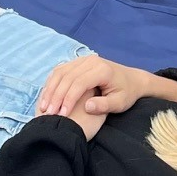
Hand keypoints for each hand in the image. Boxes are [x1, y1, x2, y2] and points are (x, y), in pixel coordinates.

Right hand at [37, 56, 155, 139]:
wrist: (132, 79)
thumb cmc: (127, 94)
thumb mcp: (120, 103)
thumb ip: (104, 105)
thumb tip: (87, 107)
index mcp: (102, 70)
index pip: (79, 83)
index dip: (68, 99)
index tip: (62, 115)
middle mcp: (91, 61)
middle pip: (67, 77)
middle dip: (56, 96)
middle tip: (48, 114)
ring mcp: (83, 59)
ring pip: (61, 72)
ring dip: (51, 89)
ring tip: (44, 107)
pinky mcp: (78, 61)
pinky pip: (61, 69)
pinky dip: (52, 82)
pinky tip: (47, 96)